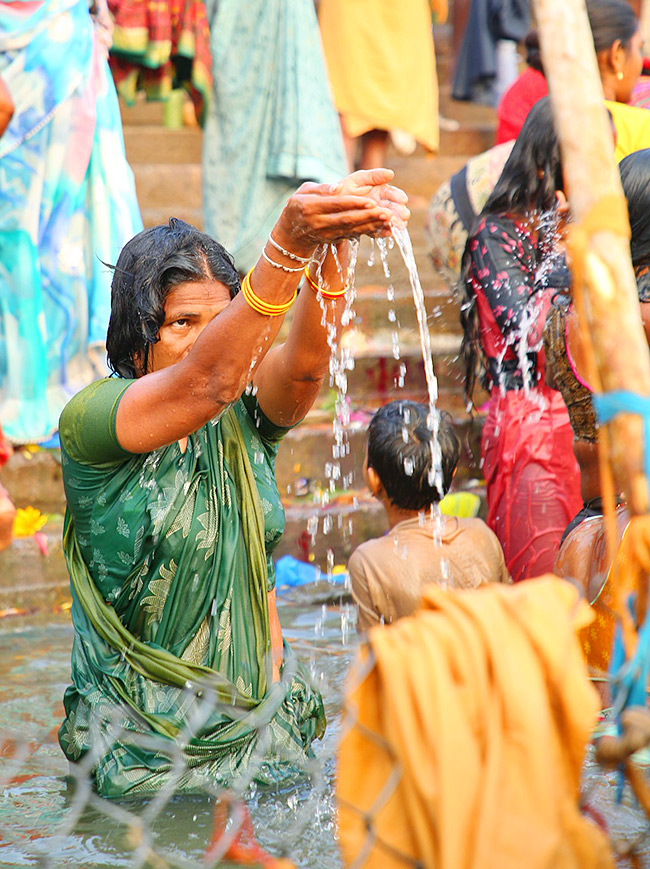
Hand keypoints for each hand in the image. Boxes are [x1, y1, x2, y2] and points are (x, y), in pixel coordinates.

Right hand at [275, 168, 409, 253]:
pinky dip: (368, 231)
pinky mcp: (334, 239)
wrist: (291, 233)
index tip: (371, 202)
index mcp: (310, 207)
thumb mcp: (303, 191)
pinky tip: (383, 227)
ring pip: (352, 229)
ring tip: (390, 220)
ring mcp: (327, 234)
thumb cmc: (299, 205)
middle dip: (368, 217)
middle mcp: (319, 223)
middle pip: (347, 219)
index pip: (335, 205)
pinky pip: (353, 235)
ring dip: (372, 225)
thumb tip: (337, 188)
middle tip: (388, 213)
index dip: (353, 204)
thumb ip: (320, 188)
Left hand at [329, 168, 409, 227]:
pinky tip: (389, 233)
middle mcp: (381, 204)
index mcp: (381, 191)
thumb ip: (374, 176)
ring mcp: (376, 217)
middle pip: (394, 208)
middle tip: (404, 215)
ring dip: (395, 223)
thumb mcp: (358, 179)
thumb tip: (391, 173)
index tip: (403, 199)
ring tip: (399, 226)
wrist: (331, 204)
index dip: (398, 196)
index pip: (393, 193)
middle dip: (400, 212)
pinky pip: (378, 231)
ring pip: (389, 220)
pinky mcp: (370, 227)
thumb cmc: (346, 188)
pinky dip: (384, 232)